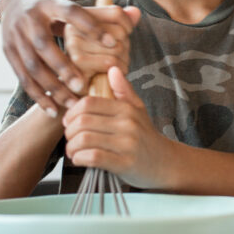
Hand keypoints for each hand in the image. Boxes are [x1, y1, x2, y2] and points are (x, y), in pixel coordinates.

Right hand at [0, 0, 136, 115]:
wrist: (15, 0)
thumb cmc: (56, 8)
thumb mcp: (75, 5)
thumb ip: (106, 15)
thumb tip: (137, 15)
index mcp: (50, 3)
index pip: (72, 12)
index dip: (91, 26)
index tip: (114, 42)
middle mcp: (30, 19)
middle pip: (44, 43)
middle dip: (63, 66)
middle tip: (82, 85)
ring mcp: (15, 37)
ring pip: (32, 65)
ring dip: (52, 87)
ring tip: (73, 102)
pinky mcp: (8, 53)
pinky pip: (23, 79)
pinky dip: (38, 96)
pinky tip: (53, 111)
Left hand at [62, 67, 175, 188]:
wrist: (165, 162)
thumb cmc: (146, 136)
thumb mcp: (138, 109)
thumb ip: (123, 90)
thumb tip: (113, 69)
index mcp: (126, 109)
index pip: (89, 103)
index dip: (72, 112)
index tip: (69, 122)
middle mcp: (128, 124)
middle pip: (83, 121)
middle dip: (69, 131)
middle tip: (69, 138)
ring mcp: (127, 144)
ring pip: (85, 140)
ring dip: (72, 147)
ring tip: (73, 151)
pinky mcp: (125, 163)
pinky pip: (94, 157)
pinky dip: (80, 159)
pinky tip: (80, 159)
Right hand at [64, 6, 140, 79]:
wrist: (79, 87)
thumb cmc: (97, 61)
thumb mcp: (111, 38)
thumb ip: (123, 23)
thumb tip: (135, 11)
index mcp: (81, 17)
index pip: (116, 12)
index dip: (128, 25)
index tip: (124, 36)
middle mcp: (74, 28)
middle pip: (119, 31)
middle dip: (125, 46)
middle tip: (116, 55)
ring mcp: (74, 44)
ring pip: (117, 47)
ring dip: (123, 60)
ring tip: (114, 65)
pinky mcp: (77, 62)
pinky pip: (111, 62)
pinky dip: (119, 69)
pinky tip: (112, 73)